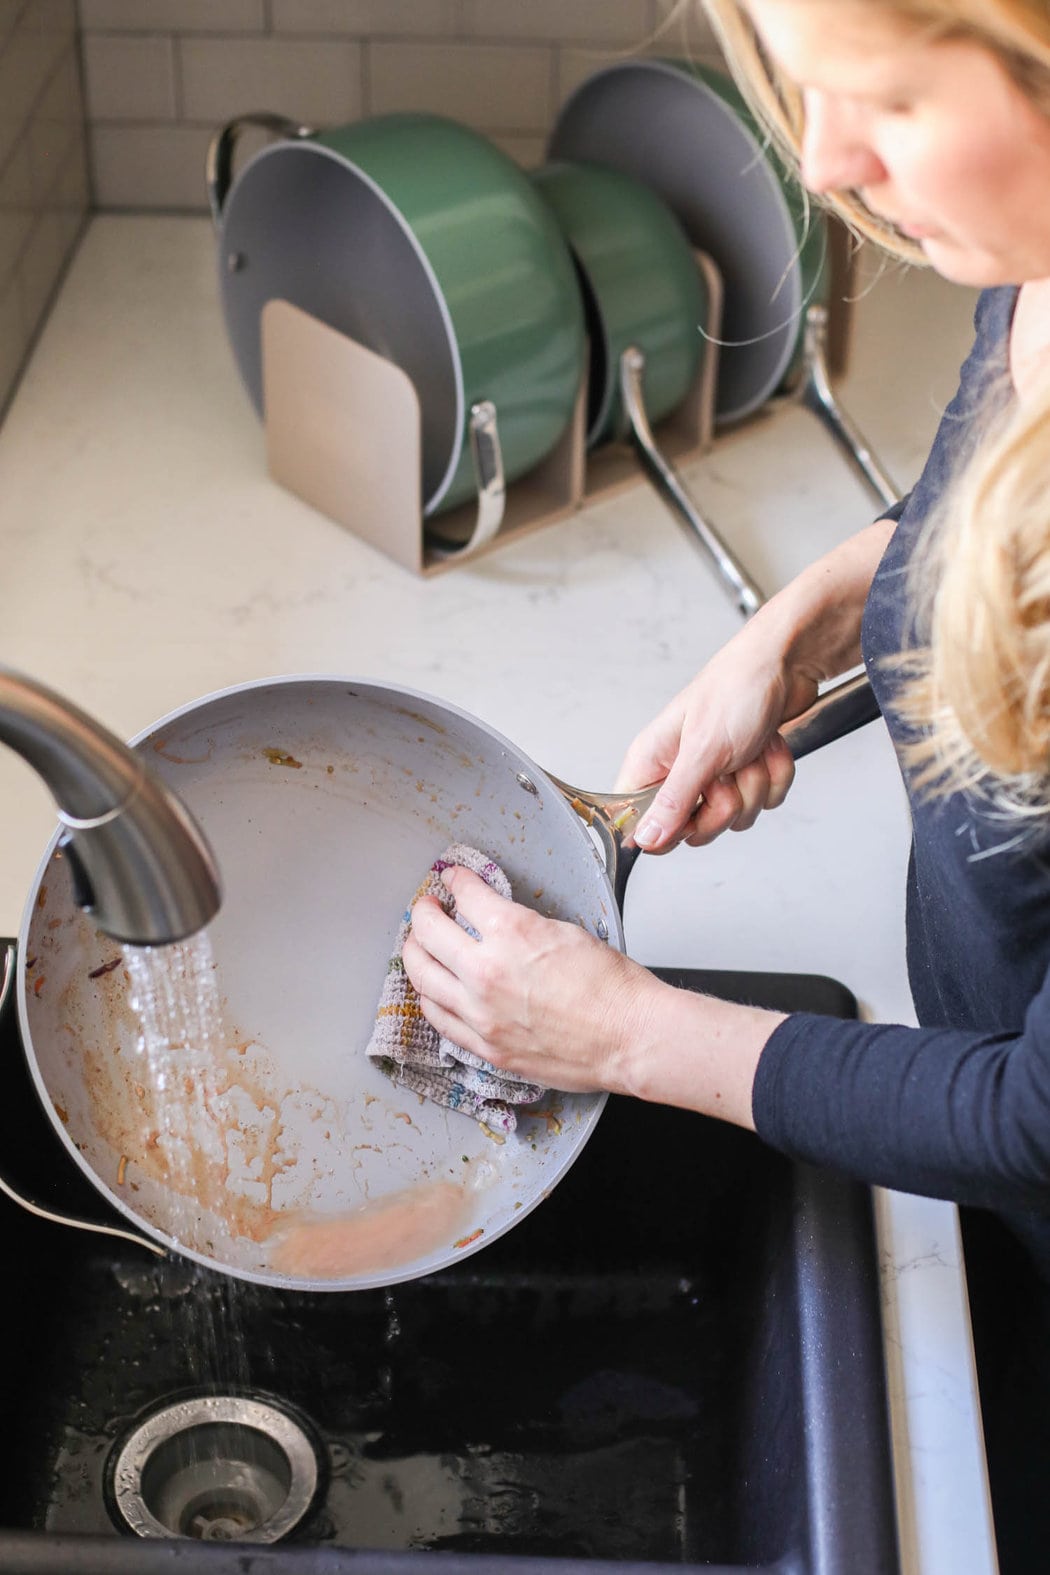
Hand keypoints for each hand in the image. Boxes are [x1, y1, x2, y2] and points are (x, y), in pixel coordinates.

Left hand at [404, 865, 775, 1126]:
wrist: (630, 1037)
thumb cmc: (613, 987)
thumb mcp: (565, 932)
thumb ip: (522, 926)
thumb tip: (498, 922)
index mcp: (511, 933)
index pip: (465, 894)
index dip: (456, 881)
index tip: (453, 880)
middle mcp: (486, 972)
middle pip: (428, 932)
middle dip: (424, 912)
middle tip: (427, 908)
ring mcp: (481, 1013)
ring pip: (422, 977)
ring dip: (416, 953)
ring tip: (419, 945)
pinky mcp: (486, 1046)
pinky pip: (439, 1018)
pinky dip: (429, 997)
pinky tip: (431, 989)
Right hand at [616, 623, 812, 851]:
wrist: (787, 663)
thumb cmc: (736, 689)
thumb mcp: (702, 751)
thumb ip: (674, 801)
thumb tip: (644, 840)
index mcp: (652, 762)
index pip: (640, 823)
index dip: (667, 830)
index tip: (691, 813)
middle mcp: (679, 771)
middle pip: (694, 829)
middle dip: (724, 805)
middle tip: (726, 772)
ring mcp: (715, 773)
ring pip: (735, 817)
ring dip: (754, 783)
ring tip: (750, 748)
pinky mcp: (746, 771)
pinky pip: (765, 801)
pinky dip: (775, 774)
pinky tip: (768, 746)